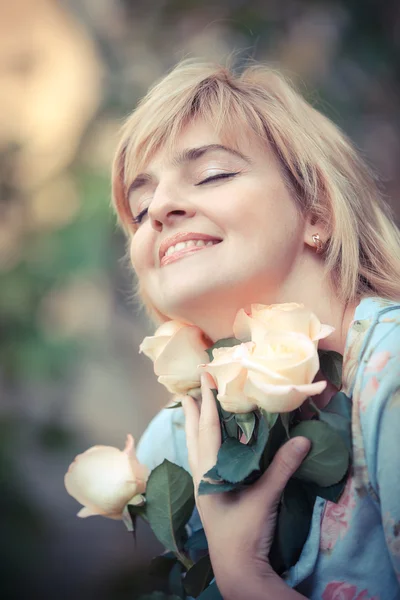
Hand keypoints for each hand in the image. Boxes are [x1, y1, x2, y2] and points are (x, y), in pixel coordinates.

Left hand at [182, 373, 310, 599]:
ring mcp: (205, 488)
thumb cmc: (245, 533)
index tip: (204, 380)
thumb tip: (303, 440)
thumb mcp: (264, 498)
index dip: (208, 404)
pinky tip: (210, 446)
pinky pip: (203, 462)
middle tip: (189, 390)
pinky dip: (204, 446)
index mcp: (208, 474)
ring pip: (195, 450)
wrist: (237, 570)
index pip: (207, 431)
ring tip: (194, 411)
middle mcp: (202, 478)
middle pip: (194, 437)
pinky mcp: (211, 497)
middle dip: (193, 413)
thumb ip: (282, 468)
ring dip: (196, 428)